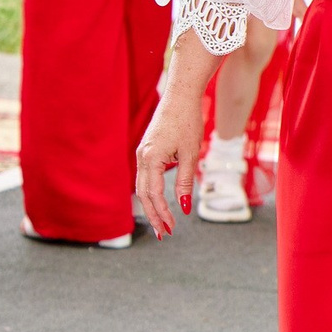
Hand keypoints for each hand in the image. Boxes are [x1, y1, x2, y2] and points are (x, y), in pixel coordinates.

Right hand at [134, 89, 207, 240]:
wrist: (180, 97)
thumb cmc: (187, 122)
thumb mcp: (190, 154)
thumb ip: (184, 181)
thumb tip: (185, 206)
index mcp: (150, 159)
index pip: (154, 195)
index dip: (162, 214)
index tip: (171, 230)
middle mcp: (141, 158)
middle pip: (144, 194)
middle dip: (154, 215)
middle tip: (164, 234)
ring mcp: (142, 154)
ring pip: (142, 187)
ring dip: (152, 206)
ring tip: (163, 222)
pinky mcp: (146, 150)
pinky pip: (145, 177)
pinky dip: (152, 192)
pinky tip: (160, 201)